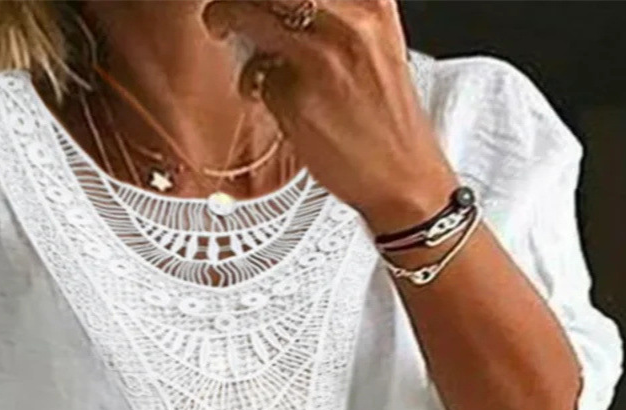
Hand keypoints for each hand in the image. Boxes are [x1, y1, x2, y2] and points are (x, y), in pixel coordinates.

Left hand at [201, 0, 459, 231]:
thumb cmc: (385, 118)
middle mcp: (350, 19)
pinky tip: (274, 95)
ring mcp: (321, 57)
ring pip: (249, 13)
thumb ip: (333, 14)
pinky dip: (257, 83)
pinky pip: (256, 73)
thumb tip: (281, 6)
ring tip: (223, 26)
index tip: (261, 2)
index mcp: (373, 0)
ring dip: (225, 17)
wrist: (402, 176)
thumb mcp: (374, 41)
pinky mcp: (297, 97)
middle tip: (227, 6)